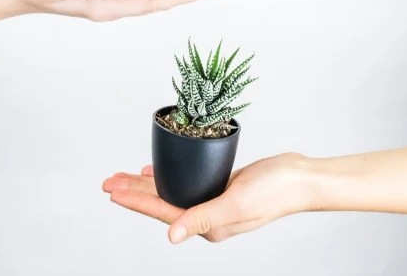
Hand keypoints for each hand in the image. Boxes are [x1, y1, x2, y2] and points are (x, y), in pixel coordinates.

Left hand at [102, 153, 312, 242]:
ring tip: (123, 176)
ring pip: (171, 191)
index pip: (162, 212)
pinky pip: (186, 181)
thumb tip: (171, 236)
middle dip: (132, 192)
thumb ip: (202, 218)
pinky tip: (156, 170)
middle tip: (107, 181)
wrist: (299, 178)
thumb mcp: (235, 204)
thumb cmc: (273, 192)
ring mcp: (213, 200)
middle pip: (161, 202)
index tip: (112, 192)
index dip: (135, 201)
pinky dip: (169, 175)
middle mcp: (206, 215)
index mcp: (208, 225)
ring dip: (146, 183)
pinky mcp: (220, 185)